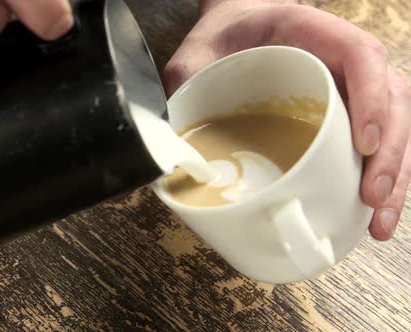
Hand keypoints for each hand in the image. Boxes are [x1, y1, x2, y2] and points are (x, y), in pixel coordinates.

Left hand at [164, 0, 410, 240]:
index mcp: (310, 32)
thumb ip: (185, 86)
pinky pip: (374, 140)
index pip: (360, 55)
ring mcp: (348, 86)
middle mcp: (340, 59)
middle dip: (391, 153)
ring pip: (394, 125)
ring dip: (394, 174)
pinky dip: (378, 175)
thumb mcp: (194, 56)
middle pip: (391, 99)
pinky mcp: (343, 112)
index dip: (373, 97)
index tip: (365, 144)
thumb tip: (173, 150)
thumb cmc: (220, 38)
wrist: (230, 29)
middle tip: (371, 198)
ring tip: (377, 221)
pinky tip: (368, 212)